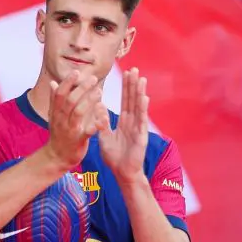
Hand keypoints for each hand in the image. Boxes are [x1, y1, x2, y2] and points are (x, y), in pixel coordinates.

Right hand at [46, 71, 106, 169]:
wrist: (56, 157)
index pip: (60, 94)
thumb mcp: (54, 116)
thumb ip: (54, 100)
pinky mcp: (78, 140)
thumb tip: (53, 82)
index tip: (77, 72)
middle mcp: (61, 120)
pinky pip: (87, 131)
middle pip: (70, 100)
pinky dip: (95, 124)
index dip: (67, 82)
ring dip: (89, 101)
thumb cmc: (58, 134)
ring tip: (99, 92)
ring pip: (78, 112)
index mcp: (56, 112)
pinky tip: (103, 118)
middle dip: (81, 88)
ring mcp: (69, 130)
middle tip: (93, 78)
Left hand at [98, 68, 148, 183]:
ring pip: (139, 107)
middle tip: (134, 69)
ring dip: (140, 93)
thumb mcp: (104, 137)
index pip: (125, 100)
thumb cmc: (115, 157)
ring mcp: (138, 128)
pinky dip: (143, 109)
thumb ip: (102, 122)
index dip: (126, 87)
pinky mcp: (141, 136)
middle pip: (133, 100)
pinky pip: (141, 120)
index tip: (127, 73)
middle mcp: (133, 122)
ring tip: (141, 78)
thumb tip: (98, 106)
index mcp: (124, 122)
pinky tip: (144, 98)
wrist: (122, 173)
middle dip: (133, 85)